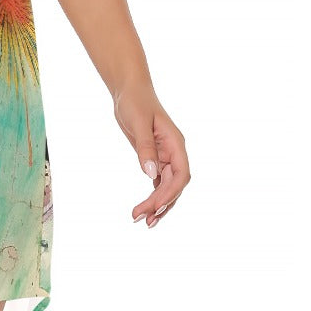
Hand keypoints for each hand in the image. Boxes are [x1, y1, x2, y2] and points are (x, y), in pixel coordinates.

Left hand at [112, 81, 189, 228]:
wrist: (128, 90)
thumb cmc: (135, 101)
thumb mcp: (139, 122)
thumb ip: (145, 147)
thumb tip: (150, 174)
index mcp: (176, 144)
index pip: (181, 175)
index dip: (171, 193)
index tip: (157, 206)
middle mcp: (174, 153)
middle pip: (173, 185)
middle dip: (161, 204)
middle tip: (143, 220)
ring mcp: (165, 157)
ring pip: (166, 187)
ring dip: (157, 204)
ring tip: (142, 221)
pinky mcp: (154, 158)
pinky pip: (158, 183)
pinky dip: (153, 196)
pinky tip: (145, 209)